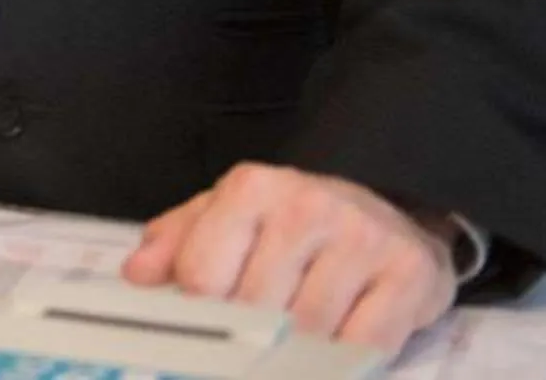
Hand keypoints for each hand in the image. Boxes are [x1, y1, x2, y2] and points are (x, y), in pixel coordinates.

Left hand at [124, 164, 455, 352]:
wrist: (388, 209)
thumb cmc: (291, 223)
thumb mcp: (227, 216)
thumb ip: (177, 242)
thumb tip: (137, 275)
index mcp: (251, 187)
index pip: (203, 274)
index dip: (198, 315)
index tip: (204, 330)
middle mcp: (307, 204)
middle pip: (256, 308)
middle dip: (251, 336)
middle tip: (255, 340)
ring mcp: (361, 237)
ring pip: (308, 331)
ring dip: (298, 349)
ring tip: (297, 336)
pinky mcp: (408, 273)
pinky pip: (364, 344)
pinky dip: (345, 359)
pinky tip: (338, 342)